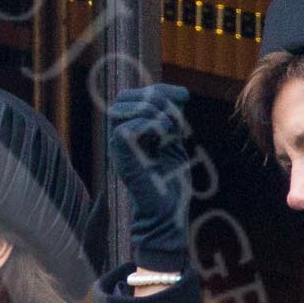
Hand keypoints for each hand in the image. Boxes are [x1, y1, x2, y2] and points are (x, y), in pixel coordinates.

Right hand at [107, 83, 193, 273]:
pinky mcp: (122, 160)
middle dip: (153, 96)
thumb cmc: (170, 183)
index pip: (135, 95)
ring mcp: (118, 148)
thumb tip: (179, 94)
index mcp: (131, 132)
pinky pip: (123, 131)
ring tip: (170, 128)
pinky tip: (164, 137)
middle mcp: (120, 137)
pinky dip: (148, 126)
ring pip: (121, 109)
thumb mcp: (173, 142)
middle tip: (176, 113)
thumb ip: (170, 118)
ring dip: (152, 111)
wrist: (167, 213)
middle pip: (123, 97)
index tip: (185, 97)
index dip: (160, 89)